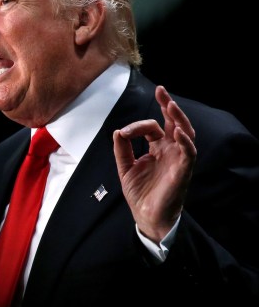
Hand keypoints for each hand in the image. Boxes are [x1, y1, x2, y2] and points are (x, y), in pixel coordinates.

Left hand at [112, 85, 196, 242]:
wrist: (146, 215)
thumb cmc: (140, 193)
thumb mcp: (125, 168)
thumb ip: (121, 150)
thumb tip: (117, 131)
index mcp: (156, 148)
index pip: (152, 127)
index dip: (139, 125)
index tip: (124, 132)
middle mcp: (169, 150)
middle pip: (173, 123)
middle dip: (168, 106)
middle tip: (162, 91)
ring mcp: (178, 159)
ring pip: (185, 133)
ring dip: (179, 119)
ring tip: (171, 105)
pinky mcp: (183, 170)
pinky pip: (189, 153)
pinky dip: (185, 142)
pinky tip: (179, 133)